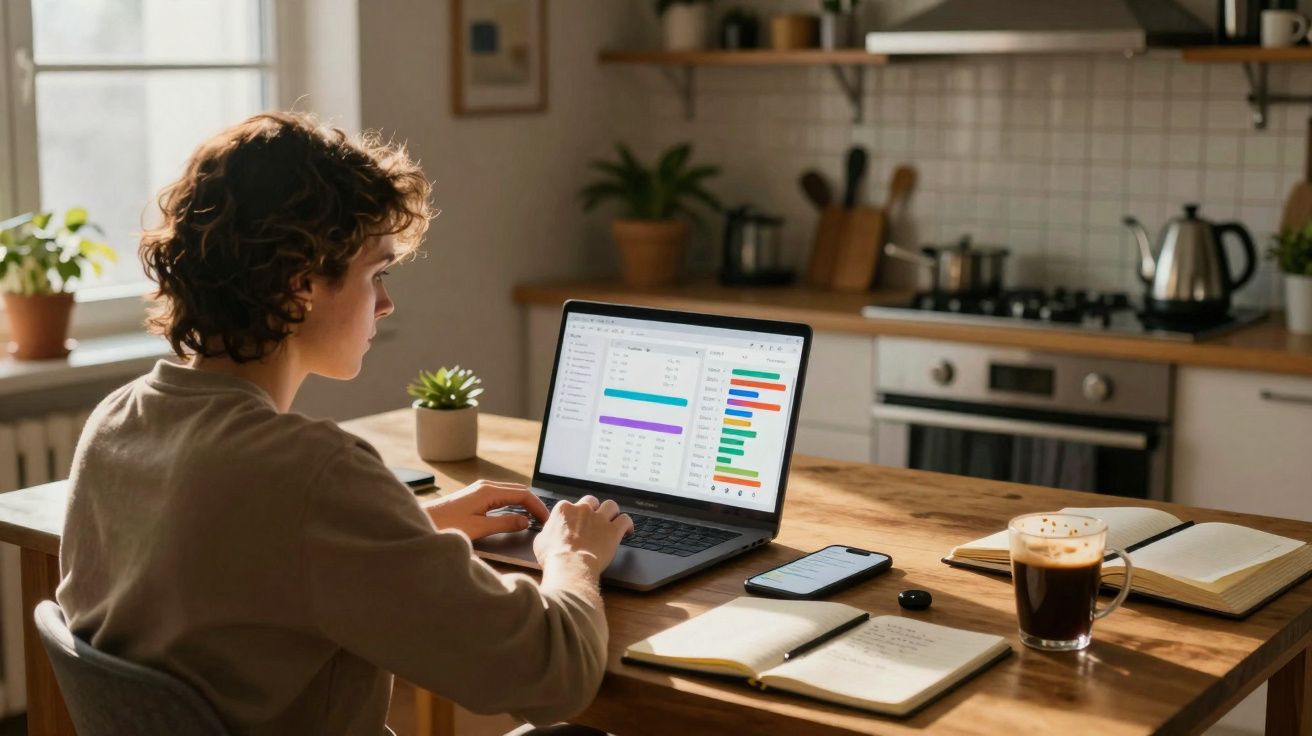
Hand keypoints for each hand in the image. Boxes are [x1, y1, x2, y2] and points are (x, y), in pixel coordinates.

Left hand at [421, 479, 548, 540]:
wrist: (421, 522)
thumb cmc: (446, 525)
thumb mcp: (478, 528)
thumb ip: (504, 524)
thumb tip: (525, 522)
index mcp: (488, 491)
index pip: (523, 494)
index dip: (538, 507)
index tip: (546, 520)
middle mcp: (485, 486)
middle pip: (519, 491)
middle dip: (534, 504)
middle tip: (545, 520)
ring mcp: (480, 490)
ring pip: (510, 494)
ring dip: (524, 505)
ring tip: (535, 519)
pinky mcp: (475, 497)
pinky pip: (501, 498)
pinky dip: (513, 506)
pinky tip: (516, 516)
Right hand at [533, 495, 633, 577]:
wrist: (569, 566)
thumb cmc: (553, 557)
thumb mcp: (540, 543)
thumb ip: (547, 533)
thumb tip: (547, 535)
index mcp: (564, 510)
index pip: (570, 505)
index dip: (574, 514)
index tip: (575, 522)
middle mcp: (582, 510)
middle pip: (591, 501)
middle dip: (594, 508)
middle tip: (594, 520)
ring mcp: (599, 519)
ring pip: (611, 505)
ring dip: (612, 512)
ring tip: (613, 519)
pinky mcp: (613, 530)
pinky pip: (625, 520)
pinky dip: (628, 524)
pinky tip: (628, 530)